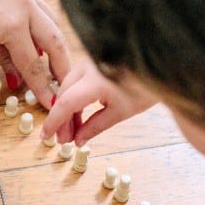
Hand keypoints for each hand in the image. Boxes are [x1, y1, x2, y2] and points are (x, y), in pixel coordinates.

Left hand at [0, 0, 70, 106]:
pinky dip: (44, 26)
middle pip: (54, 42)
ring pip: (52, 22)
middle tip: (64, 85)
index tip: (52, 103)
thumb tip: (18, 78)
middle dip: (62, 66)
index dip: (43, 86)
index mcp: (13, 26)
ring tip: (56, 64)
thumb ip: (2, 59)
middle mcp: (25, 7)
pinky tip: (39, 39)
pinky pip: (40, 9)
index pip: (33, 63)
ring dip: (56, 45)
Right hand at [40, 56, 156, 145]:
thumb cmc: (144, 88)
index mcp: (96, 81)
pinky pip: (75, 82)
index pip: (66, 103)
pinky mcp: (92, 63)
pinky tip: (78, 116)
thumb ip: (95, 127)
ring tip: (72, 132)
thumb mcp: (120, 113)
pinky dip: (74, 100)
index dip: (54, 122)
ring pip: (67, 88)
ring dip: (67, 111)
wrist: (158, 67)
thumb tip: (77, 141)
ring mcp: (89, 63)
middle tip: (64, 140)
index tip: (46, 136)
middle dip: (61, 120)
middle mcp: (88, 68)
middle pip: (64, 95)